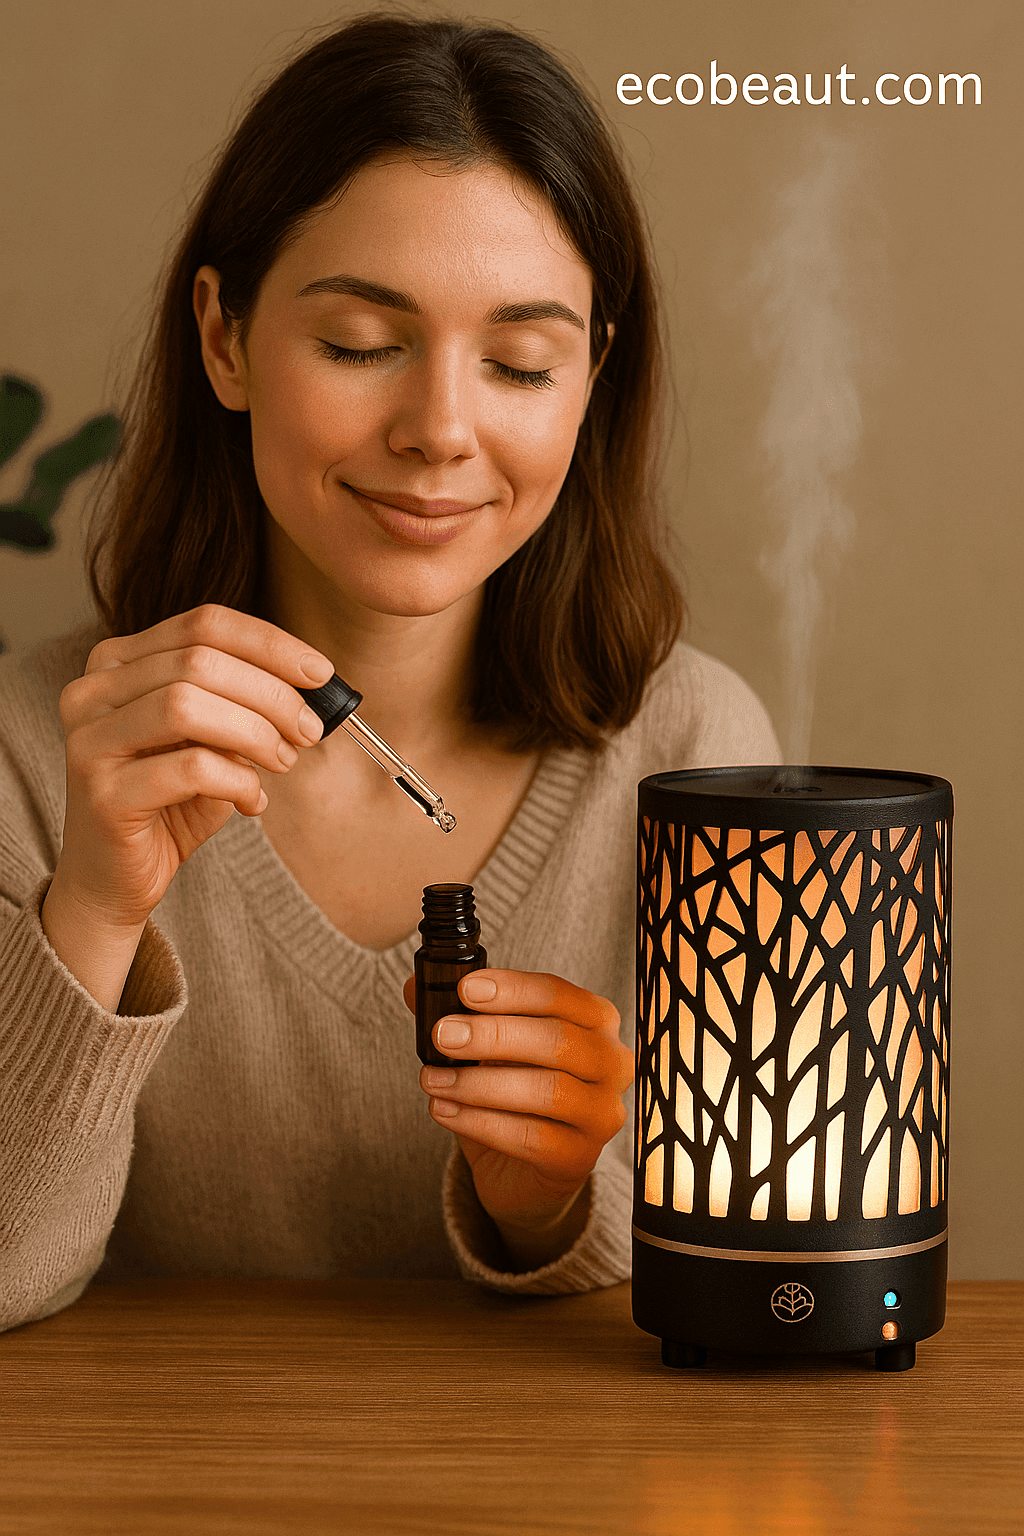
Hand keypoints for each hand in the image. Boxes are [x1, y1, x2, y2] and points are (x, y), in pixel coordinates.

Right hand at [42, 603, 331, 1006]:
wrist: (113, 879)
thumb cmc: (167, 804)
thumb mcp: (210, 741)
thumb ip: (241, 704)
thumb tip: (311, 684)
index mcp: (117, 663)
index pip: (203, 625)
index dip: (271, 644)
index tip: (321, 673)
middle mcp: (92, 692)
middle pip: (200, 661)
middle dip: (271, 694)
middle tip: (309, 729)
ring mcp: (90, 741)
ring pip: (187, 704)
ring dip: (255, 732)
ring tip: (282, 760)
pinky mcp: (102, 793)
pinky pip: (190, 768)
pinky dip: (238, 781)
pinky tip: (252, 800)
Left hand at [403, 969, 633, 1269]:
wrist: (525, 1170)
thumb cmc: (514, 1095)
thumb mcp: (489, 1049)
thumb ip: (460, 1015)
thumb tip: (415, 986)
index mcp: (596, 1021)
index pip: (559, 994)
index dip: (513, 989)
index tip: (466, 989)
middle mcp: (612, 1063)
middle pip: (556, 1040)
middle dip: (494, 1034)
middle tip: (443, 1034)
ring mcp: (601, 1113)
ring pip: (546, 1090)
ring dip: (479, 1083)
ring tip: (432, 1079)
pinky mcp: (579, 1158)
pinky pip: (530, 1137)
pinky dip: (480, 1122)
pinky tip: (445, 1110)